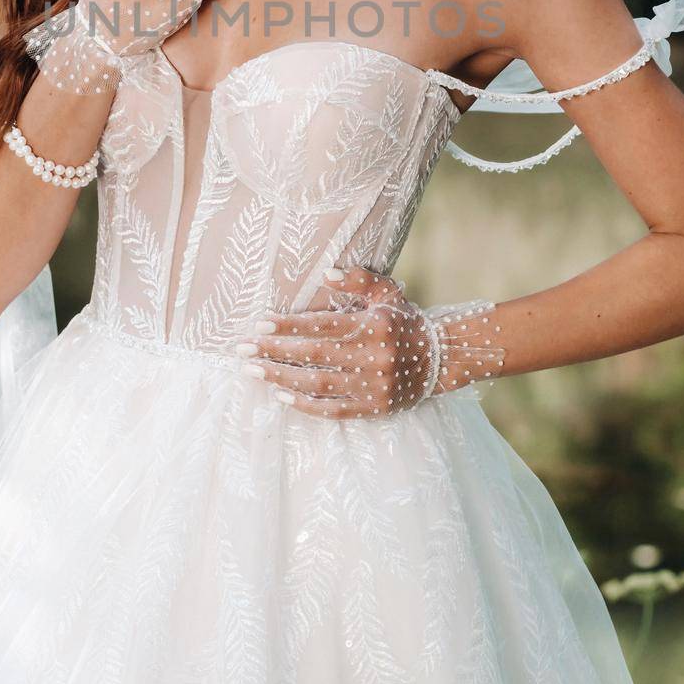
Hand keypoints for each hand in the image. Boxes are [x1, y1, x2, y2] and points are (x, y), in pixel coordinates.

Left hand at [230, 267, 504, 416]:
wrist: (440, 358)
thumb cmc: (404, 319)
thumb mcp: (386, 292)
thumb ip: (358, 279)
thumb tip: (326, 273)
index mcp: (372, 325)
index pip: (321, 326)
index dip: (288, 326)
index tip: (259, 324)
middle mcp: (371, 356)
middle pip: (313, 356)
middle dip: (274, 352)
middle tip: (243, 349)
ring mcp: (372, 386)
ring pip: (317, 384)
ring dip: (281, 378)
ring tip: (254, 370)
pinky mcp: (373, 408)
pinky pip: (332, 410)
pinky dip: (304, 404)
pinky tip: (280, 395)